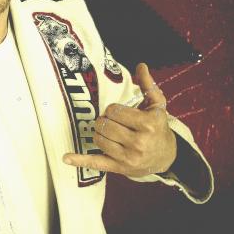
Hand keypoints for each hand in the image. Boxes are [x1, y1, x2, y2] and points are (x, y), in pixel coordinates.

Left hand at [63, 63, 176, 177]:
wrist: (167, 156)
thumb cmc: (158, 127)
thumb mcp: (157, 105)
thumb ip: (148, 84)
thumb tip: (141, 65)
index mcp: (147, 124)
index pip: (114, 111)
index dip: (113, 109)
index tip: (119, 112)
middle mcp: (138, 142)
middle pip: (105, 125)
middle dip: (105, 120)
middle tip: (112, 121)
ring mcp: (128, 157)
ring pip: (98, 139)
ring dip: (99, 133)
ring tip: (109, 132)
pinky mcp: (119, 168)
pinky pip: (96, 163)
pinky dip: (80, 161)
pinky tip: (66, 157)